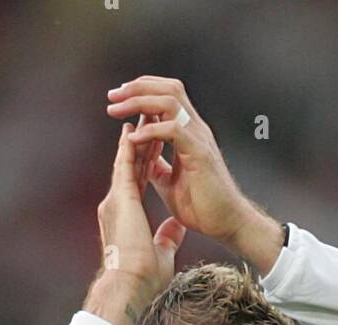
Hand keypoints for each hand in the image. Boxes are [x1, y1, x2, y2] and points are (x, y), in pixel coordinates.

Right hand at [94, 119, 186, 304]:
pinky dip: (130, 146)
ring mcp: (116, 200)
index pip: (137, 179)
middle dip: (141, 141)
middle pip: (130, 164)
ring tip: (142, 114)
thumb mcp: (161, 253)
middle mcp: (117, 203)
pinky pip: (125, 165)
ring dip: (136, 137)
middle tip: (147, 118)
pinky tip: (134, 128)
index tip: (155, 142)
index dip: (146, 159)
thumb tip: (176, 228)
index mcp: (126, 215)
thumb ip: (166, 237)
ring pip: (127, 160)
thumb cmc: (143, 278)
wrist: (130, 285)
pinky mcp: (120, 199)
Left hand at [106, 76, 253, 245]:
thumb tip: (140, 157)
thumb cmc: (202, 206)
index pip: (165, 95)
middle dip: (136, 88)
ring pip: (169, 101)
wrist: (226, 224)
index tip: (117, 100)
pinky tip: (134, 139)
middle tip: (112, 96)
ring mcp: (198, 139)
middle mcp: (194, 129)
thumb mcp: (169, 182)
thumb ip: (157, 165)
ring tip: (117, 109)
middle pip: (167, 89)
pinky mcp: (199, 154)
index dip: (141, 91)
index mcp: (187, 133)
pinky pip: (173, 130)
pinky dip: (151, 131)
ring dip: (139, 101)